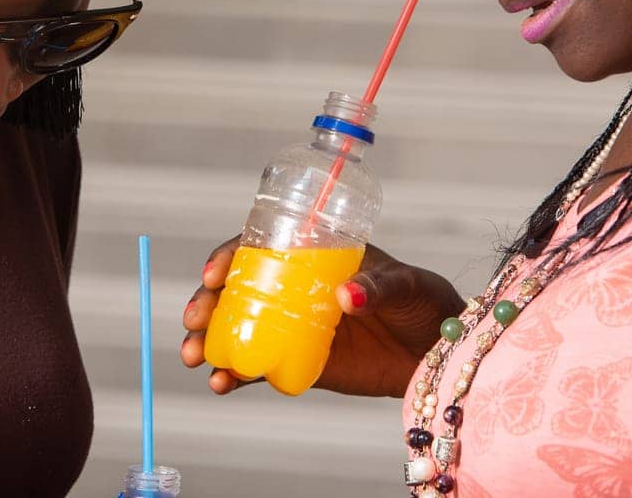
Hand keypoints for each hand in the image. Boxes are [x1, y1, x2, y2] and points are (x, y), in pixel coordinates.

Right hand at [180, 237, 464, 397]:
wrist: (438, 352)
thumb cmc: (422, 303)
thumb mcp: (405, 285)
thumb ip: (377, 286)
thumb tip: (345, 296)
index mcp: (313, 255)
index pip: (260, 247)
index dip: (230, 257)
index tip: (214, 274)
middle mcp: (295, 288)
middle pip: (237, 290)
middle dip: (206, 303)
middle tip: (193, 321)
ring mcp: (293, 327)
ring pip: (239, 329)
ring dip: (210, 341)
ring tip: (195, 357)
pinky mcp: (300, 364)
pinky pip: (257, 368)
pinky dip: (234, 376)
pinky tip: (220, 384)